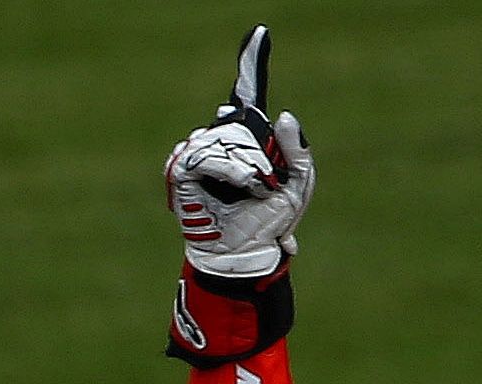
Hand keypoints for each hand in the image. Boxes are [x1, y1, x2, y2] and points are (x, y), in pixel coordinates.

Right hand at [166, 26, 312, 280]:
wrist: (247, 253)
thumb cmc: (269, 221)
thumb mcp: (298, 183)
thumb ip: (299, 149)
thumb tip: (285, 114)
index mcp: (247, 137)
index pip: (247, 91)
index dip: (252, 61)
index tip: (261, 32)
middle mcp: (220, 139)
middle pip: (240, 122)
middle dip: (259, 154)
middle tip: (268, 183)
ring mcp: (198, 152)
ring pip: (225, 138)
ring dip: (247, 166)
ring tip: (256, 189)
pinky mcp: (182, 170)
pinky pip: (205, 154)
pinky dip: (229, 169)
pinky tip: (244, 184)